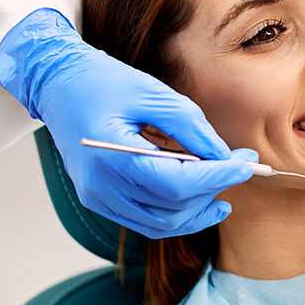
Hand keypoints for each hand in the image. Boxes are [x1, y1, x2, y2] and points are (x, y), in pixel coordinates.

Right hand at [0, 9, 257, 237]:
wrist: (57, 84)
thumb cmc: (102, 81)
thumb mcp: (152, 92)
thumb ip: (191, 127)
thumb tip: (225, 156)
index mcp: (111, 156)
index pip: (177, 184)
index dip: (218, 177)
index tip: (247, 164)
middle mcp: (101, 186)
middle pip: (172, 208)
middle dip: (214, 190)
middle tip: (241, 164)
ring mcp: (98, 198)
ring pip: (162, 223)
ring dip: (199, 208)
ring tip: (224, 183)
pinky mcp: (99, 200)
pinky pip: (145, 221)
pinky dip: (177, 213)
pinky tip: (200, 198)